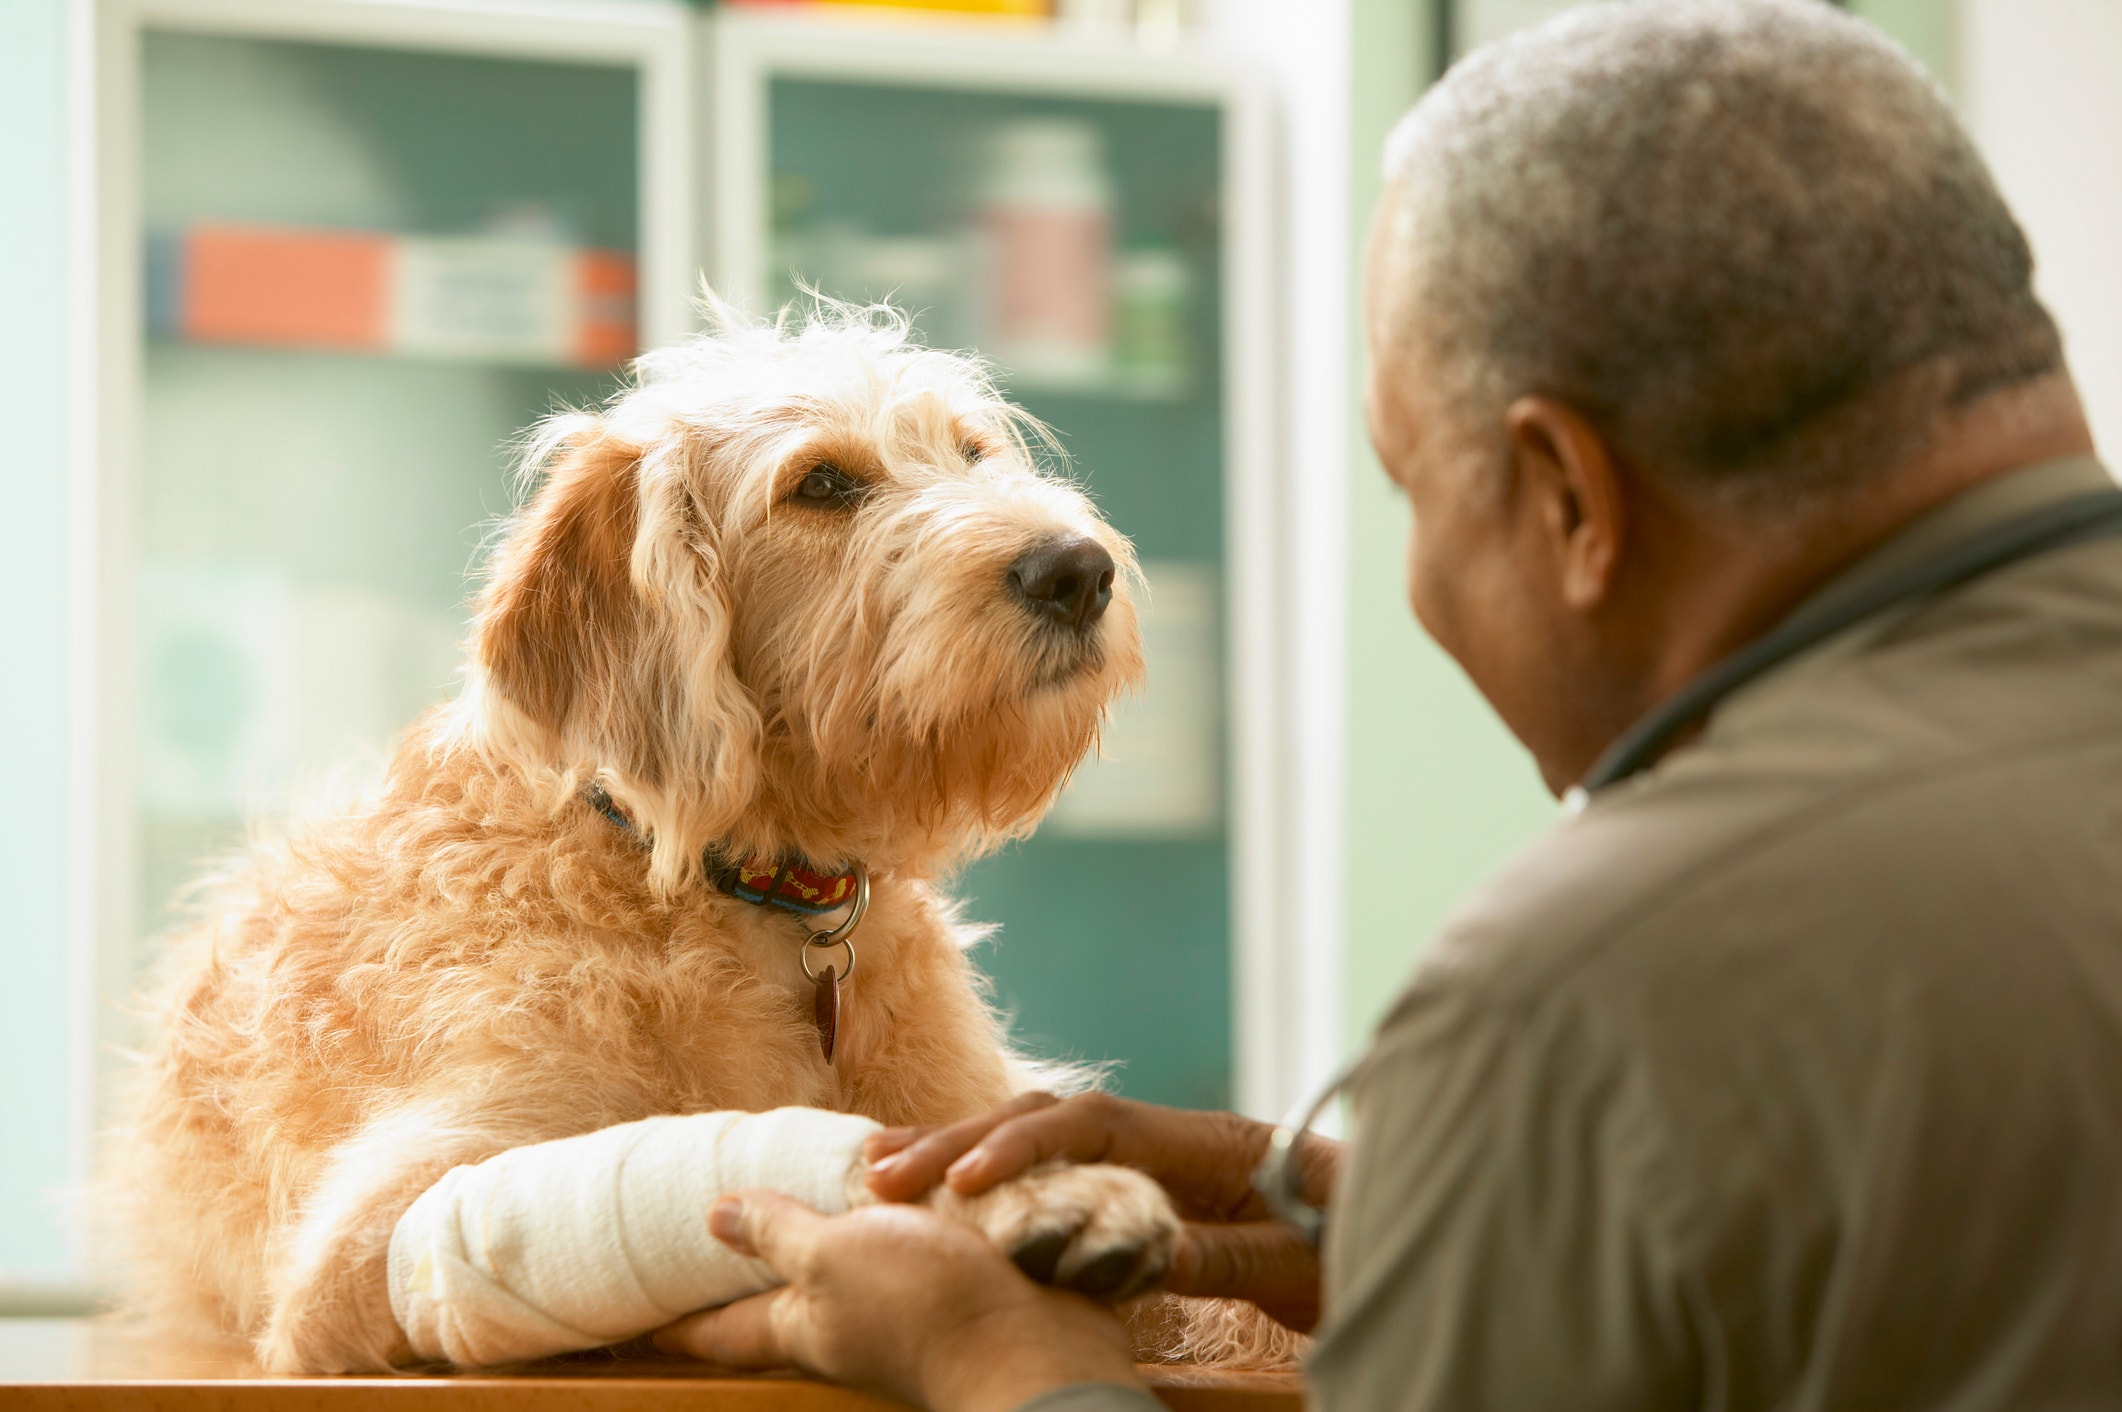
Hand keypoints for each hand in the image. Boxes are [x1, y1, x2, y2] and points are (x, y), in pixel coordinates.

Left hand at [654, 1190, 1142, 1411]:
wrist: (1032, 1340)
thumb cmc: (922, 1305)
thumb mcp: (832, 1257)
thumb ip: (778, 1233)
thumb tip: (713, 1217)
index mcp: (804, 1323)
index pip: (721, 1332)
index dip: (676, 1326)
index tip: (633, 1324)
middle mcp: (844, 1325)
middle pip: (778, 1309)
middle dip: (745, 1283)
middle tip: (707, 1251)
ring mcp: (898, 1312)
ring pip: (842, 1277)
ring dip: (819, 1244)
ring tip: (792, 1209)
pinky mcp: (949, 1291)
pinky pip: (902, 1255)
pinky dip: (886, 1228)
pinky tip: (893, 1199)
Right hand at [863, 1093, 1341, 1330]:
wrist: (1395, 1227)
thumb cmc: (1354, 1244)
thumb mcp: (1298, 1262)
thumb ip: (1227, 1253)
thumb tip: (1147, 1250)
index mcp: (1205, 1142)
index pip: (1095, 1126)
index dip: (1024, 1148)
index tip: (965, 1183)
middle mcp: (1170, 1135)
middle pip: (1049, 1119)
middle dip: (963, 1143)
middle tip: (885, 1175)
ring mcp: (1153, 1154)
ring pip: (1042, 1137)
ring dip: (964, 1150)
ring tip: (882, 1168)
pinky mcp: (1145, 1182)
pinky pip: (1059, 1168)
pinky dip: (999, 1172)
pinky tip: (945, 1186)